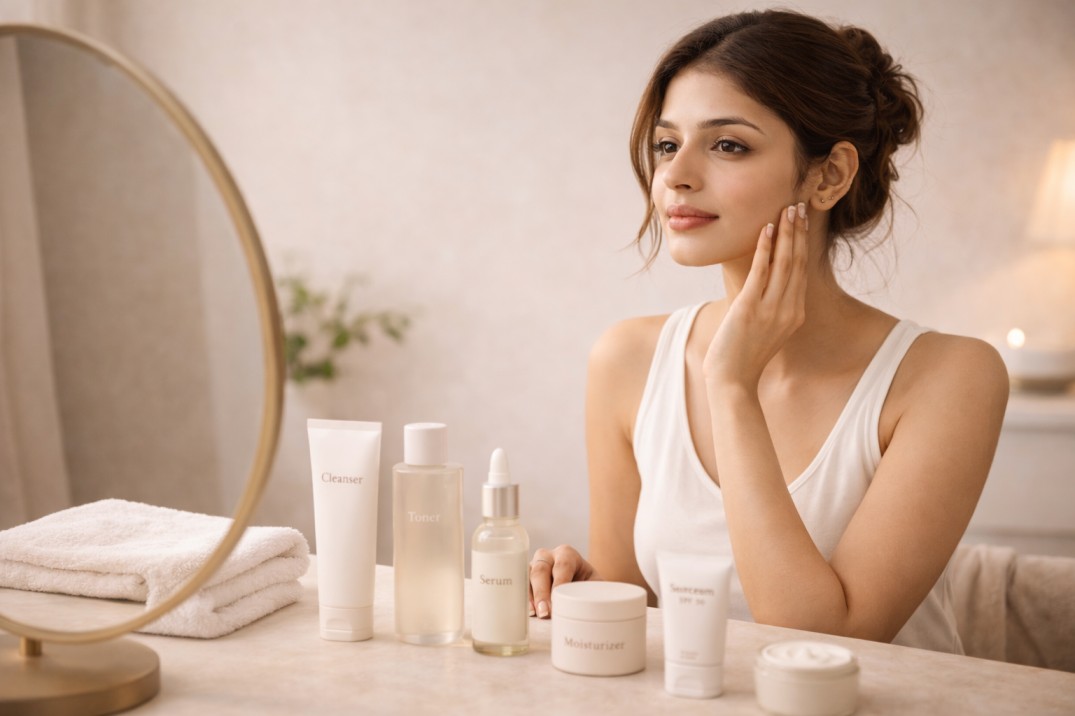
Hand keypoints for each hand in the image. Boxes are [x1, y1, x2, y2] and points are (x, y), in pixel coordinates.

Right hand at [527, 545, 598, 618]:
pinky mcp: (525, 577)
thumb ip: (597, 591)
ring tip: (536, 614)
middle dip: (542, 592)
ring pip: (527, 576)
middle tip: (545, 613)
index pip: (562, 566)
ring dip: (531, 596)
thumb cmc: (587, 584)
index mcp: (567, 554)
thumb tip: (597, 605)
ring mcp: (534, 565)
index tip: (558, 602)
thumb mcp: (595, 584)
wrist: (579, 584)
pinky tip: (530, 612)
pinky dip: (525, 599)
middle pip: (541, 570)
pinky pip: (520, 585)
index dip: (559, 583)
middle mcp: (548, 556)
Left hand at [703, 203, 807, 388]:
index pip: (801, 270)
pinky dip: (765, 249)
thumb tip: (765, 286)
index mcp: (795, 313)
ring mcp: (772, 309)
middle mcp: (789, 309)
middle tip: (799, 205)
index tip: (802, 221)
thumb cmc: (743, 357)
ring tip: (787, 209)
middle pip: (797, 262)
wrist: (733, 381)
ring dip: (786, 233)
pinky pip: (761, 272)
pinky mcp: (751, 308)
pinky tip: (766, 229)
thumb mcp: (765, 329)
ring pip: (784, 262)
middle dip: (798, 231)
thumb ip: (771, 307)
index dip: (802, 243)